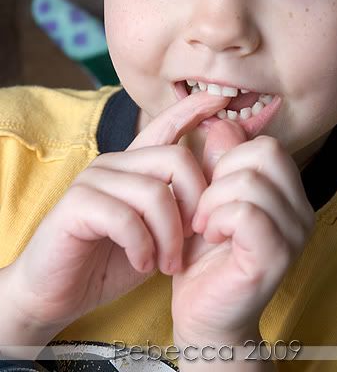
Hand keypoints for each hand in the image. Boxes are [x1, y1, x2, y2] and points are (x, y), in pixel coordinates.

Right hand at [6, 90, 231, 336]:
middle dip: (195, 205)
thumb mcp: (159, 234)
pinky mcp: (77, 204)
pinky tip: (142, 263)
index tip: (220, 98)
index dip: (193, 109)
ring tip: (167, 264)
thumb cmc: (113, 261)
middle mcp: (114, 163)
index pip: (166, 125)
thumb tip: (221, 183)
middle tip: (190, 244)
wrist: (58, 294)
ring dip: (169, 237)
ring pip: (155, 192)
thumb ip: (182, 207)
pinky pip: (126, 217)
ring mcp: (93, 179)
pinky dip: (142, 246)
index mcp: (135, 166)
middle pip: (176, 158)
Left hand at [172, 119, 315, 344]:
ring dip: (214, 199)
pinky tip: (211, 235)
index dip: (230, 157)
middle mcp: (302, 211)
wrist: (204, 313)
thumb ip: (218, 159)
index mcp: (289, 193)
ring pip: (251, 181)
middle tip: (207, 205)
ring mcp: (294, 235)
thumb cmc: (205, 253)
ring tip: (205, 224)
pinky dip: (218, 218)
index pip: (268, 145)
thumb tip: (221, 121)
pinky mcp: (276, 257)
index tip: (211, 187)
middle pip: (266, 152)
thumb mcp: (209, 195)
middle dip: (224, 172)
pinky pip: (246, 213)